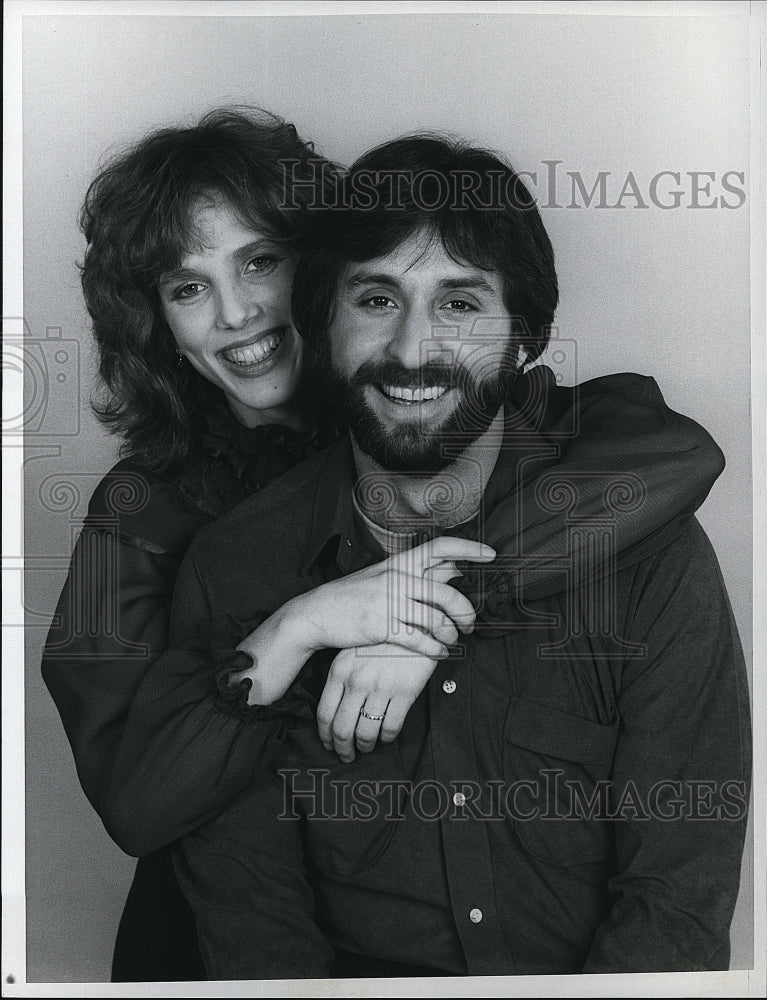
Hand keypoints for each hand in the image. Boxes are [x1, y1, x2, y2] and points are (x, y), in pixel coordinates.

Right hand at [289, 536, 494, 660]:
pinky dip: (435, 649)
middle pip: (446, 593)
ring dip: (451, 635)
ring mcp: (389, 603)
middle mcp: (396, 579)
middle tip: (471, 624)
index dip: (468, 548)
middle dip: (466, 612)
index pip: (439, 547)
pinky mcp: (382, 627)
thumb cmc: (351, 596)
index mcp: (398, 563)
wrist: (316, 614)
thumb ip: (411, 574)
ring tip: (453, 641)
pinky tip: (439, 653)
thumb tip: (449, 569)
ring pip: (436, 619)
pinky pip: (419, 640)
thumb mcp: (380, 575)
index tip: (491, 554)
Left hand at [316, 642, 443, 761]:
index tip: (329, 744)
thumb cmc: (381, 637)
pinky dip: (387, 738)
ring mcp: (380, 688)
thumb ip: (342, 676)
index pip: (325, 714)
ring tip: (367, 748)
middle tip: (346, 755)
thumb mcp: (353, 650)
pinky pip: (391, 728)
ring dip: (365, 746)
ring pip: (366, 733)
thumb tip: (334, 708)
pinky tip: (386, 737)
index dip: (325, 736)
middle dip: (343, 748)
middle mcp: (357, 682)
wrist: (414, 621)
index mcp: (339, 670)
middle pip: (342, 728)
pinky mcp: (404, 693)